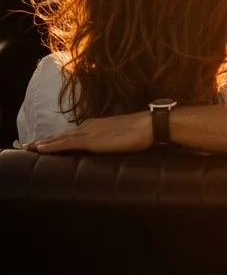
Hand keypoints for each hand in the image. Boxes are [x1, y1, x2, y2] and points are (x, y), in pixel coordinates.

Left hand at [29, 112, 151, 153]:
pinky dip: (51, 145)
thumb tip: (112, 146)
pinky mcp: (90, 140)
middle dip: (46, 140)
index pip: (72, 133)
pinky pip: (66, 143)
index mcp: (97, 126)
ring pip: (60, 138)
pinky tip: (41, 149)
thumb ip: (114, 140)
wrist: (149, 125)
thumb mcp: (123, 136)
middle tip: (30, 145)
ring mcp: (89, 132)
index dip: (58, 138)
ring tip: (29, 147)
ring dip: (44, 142)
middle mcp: (89, 127)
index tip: (46, 142)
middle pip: (62, 134)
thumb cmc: (142, 132)